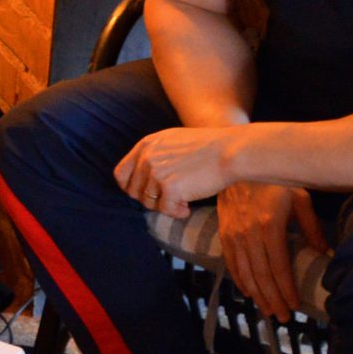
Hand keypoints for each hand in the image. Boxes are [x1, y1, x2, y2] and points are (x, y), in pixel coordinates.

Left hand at [114, 125, 240, 217]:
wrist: (231, 151)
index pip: (121, 173)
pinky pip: (166, 210)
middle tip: (170, 199)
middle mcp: (147, 158)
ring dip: (167, 205)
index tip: (144, 194)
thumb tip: (141, 178)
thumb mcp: (173, 141)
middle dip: (151, 199)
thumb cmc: (208, 148)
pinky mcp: (170, 188)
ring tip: (185, 200)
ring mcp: (156, 172)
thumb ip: (154, 155)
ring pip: (150, 203)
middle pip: (134, 192)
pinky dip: (177, 212)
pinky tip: (188, 208)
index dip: (130, 187)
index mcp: (146, 145)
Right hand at [213, 181, 326, 319]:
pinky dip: (239, 281)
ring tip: (268, 310)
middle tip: (283, 317)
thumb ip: (311, 227)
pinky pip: (231, 264)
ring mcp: (233, 235)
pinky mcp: (224, 234)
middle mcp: (249, 234)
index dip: (286, 288)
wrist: (238, 167)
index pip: (279, 266)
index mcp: (270, 225)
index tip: (295, 304)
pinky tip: (249, 293)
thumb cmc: (275, 182)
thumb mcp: (299, 199)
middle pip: (261, 275)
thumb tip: (324, 253)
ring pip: (245, 273)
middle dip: (273, 299)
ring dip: (257, 295)